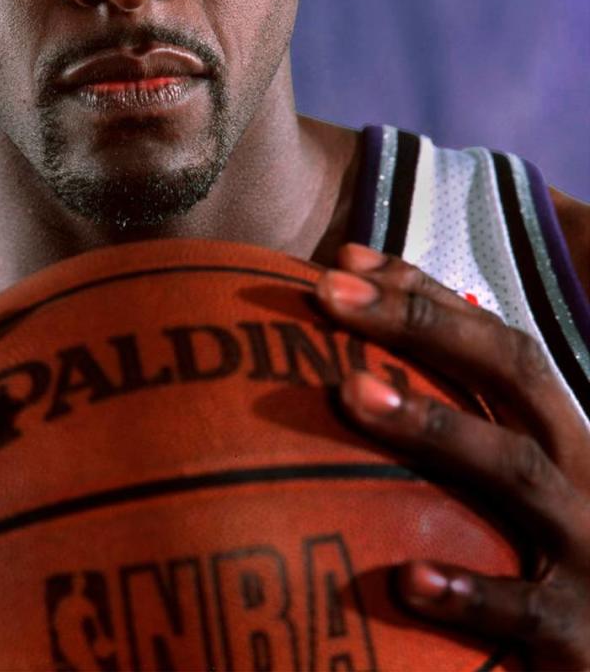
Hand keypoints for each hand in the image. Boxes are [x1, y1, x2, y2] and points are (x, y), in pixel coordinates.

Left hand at [316, 243, 589, 669]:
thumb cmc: (559, 553)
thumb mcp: (519, 483)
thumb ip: (455, 428)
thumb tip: (342, 381)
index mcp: (556, 429)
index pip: (493, 338)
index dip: (423, 295)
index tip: (343, 262)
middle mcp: (577, 466)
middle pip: (507, 369)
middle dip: (417, 323)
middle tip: (327, 293)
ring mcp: (586, 543)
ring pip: (514, 469)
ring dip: (433, 425)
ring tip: (350, 391)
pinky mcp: (580, 629)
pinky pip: (528, 610)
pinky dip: (472, 593)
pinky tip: (407, 581)